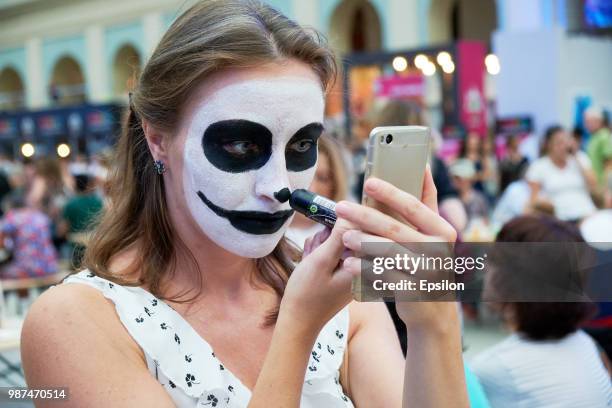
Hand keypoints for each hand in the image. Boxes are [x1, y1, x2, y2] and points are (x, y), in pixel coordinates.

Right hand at [280, 218, 356, 333]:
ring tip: (311, 257)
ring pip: (343, 240)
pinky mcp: (348, 272)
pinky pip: (339, 251)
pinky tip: (312, 260)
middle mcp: (366, 268)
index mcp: (366, 266)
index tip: (326, 227)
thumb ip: (340, 235)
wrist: (299, 322)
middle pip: (354, 233)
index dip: (343, 221)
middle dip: (331, 234)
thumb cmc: (307, 294)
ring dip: (325, 242)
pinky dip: (324, 251)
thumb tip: (351, 210)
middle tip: (315, 248)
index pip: (364, 229)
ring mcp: (357, 270)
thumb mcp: (322, 260)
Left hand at [336, 166, 459, 332]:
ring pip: (387, 252)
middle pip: (394, 229)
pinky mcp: (412, 292)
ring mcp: (426, 272)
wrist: (434, 310)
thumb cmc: (427, 262)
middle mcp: (438, 251)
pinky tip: (349, 263)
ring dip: (362, 242)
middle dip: (364, 216)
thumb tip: (422, 166)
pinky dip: (364, 269)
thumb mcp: (434, 234)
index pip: (413, 206)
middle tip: (340, 207)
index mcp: (442, 231)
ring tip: (344, 237)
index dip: (390, 193)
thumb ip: (427, 203)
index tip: (367, 182)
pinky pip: (383, 276)